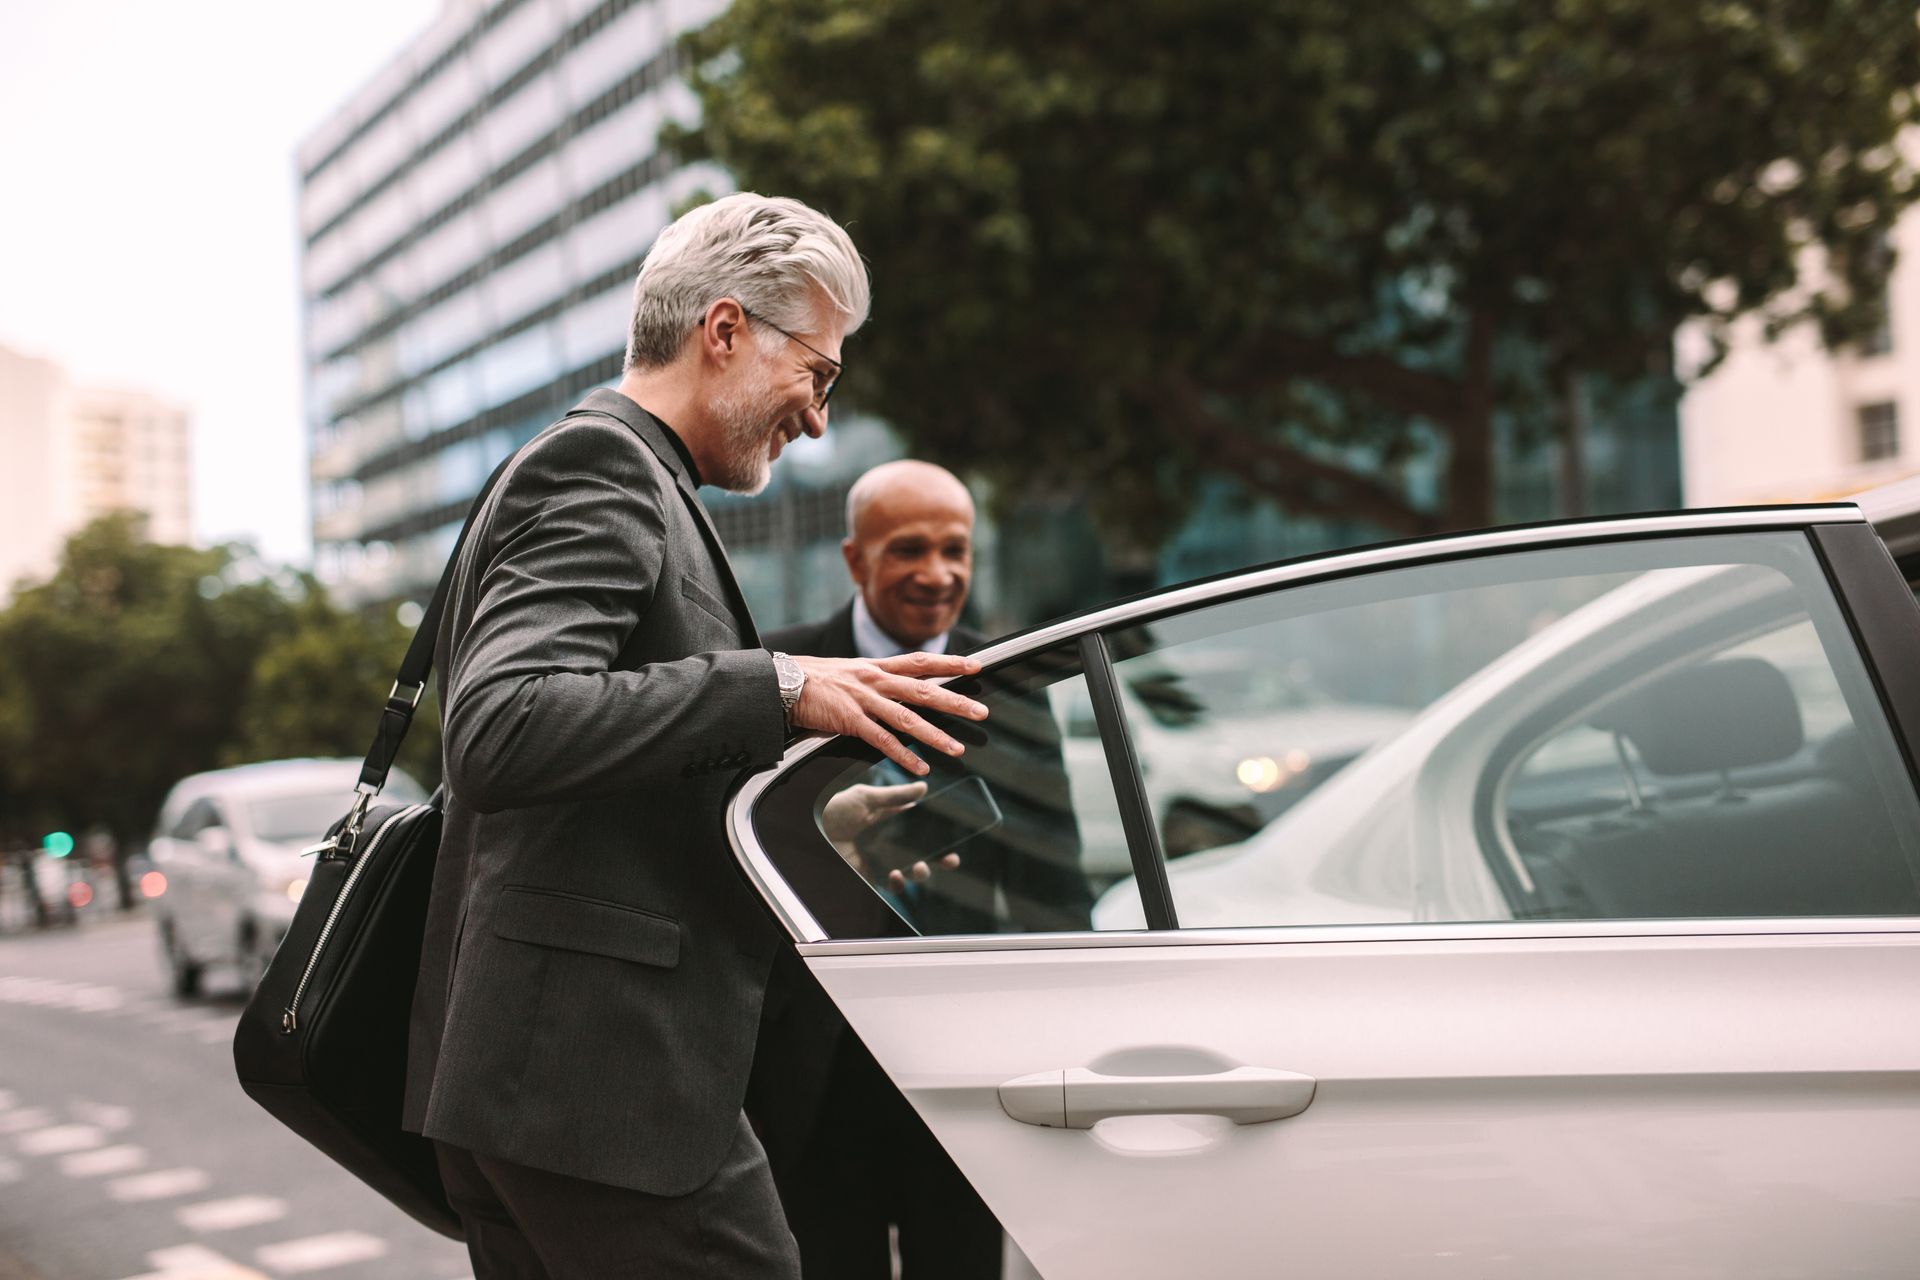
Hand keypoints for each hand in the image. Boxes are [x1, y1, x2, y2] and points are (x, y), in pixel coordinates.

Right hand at [787, 652, 988, 774]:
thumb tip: (896, 685)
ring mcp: (863, 700)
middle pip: (923, 690)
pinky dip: (903, 755)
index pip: (920, 661)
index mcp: (876, 667)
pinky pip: (882, 740)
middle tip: (980, 712)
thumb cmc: (813, 679)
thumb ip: (875, 679)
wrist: (781, 681)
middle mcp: (874, 680)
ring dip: (935, 735)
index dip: (949, 663)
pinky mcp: (849, 720)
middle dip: (955, 702)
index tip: (975, 666)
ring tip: (957, 749)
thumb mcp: (850, 671)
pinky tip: (921, 767)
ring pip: (907, 718)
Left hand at [819, 782, 961, 889]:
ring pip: (912, 871)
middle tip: (949, 860)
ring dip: (921, 872)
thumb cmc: (834, 807)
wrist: (810, 828)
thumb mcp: (866, 796)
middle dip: (940, 859)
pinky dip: (898, 883)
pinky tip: (895, 875)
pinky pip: (891, 884)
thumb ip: (895, 795)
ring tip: (919, 867)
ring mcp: (881, 858)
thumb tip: (923, 787)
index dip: (941, 835)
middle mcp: (891, 840)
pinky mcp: (870, 873)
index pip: (923, 828)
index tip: (954, 841)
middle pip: (924, 852)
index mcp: (893, 820)